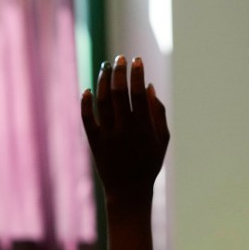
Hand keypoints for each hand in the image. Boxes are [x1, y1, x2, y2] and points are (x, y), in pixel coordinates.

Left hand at [81, 55, 168, 204]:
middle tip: (120, 58)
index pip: (139, 94)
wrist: (128, 191)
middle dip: (119, 72)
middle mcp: (124, 129)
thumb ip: (158, 113)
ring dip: (103, 81)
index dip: (137, 74)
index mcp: (144, 128)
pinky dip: (86, 102)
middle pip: (118, 93)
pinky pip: (87, 118)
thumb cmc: (149, 163)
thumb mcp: (162, 140)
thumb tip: (149, 87)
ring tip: (106, 67)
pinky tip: (88, 89)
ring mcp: (107, 135)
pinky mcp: (94, 142)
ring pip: (101, 102)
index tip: (137, 60)